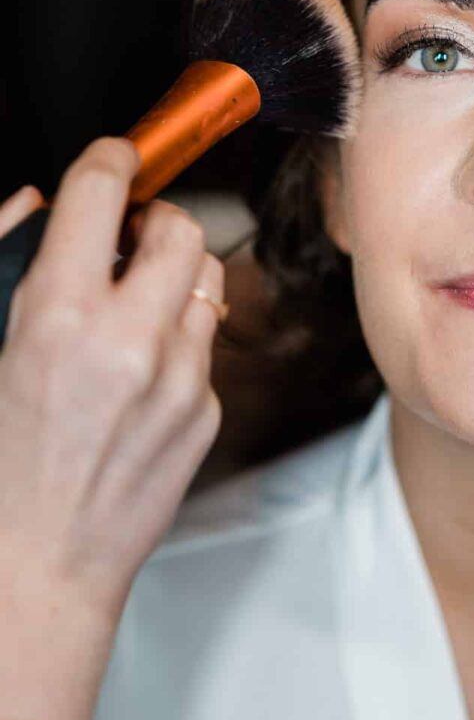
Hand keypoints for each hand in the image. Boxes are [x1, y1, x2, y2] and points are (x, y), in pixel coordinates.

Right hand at [0, 137, 224, 625]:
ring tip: (136, 301)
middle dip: (155, 217)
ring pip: (206, 278)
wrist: (38, 563)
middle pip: (181, 225)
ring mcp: (180, 378)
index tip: (115, 156)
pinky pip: (205, 344)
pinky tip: (138, 371)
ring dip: (173, 274)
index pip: (102, 191)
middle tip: (128, 235)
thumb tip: (40, 202)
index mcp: (58, 317)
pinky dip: (178, 339)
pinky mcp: (207, 411)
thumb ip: (12, 261)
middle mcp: (130, 340)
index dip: (111, 158)